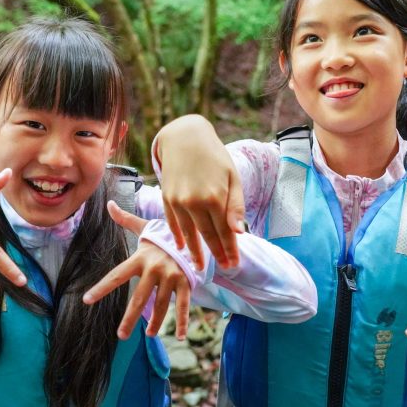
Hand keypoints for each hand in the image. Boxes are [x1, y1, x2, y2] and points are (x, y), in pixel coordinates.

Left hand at [83, 201, 190, 339]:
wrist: (194, 232)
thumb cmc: (164, 235)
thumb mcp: (145, 228)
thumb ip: (125, 219)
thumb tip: (108, 204)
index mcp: (140, 258)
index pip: (117, 275)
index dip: (102, 288)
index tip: (87, 300)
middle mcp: (154, 268)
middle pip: (139, 297)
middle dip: (130, 317)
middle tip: (121, 335)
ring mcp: (171, 276)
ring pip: (161, 304)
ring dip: (156, 322)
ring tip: (149, 335)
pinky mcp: (186, 281)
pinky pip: (184, 304)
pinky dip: (183, 321)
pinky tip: (181, 336)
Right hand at [156, 115, 244, 269]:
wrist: (184, 138)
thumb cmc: (215, 156)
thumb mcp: (232, 176)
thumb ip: (235, 206)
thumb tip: (239, 233)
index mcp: (216, 197)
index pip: (225, 232)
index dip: (230, 249)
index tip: (234, 264)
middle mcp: (195, 202)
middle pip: (208, 236)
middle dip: (217, 254)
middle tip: (223, 268)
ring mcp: (178, 201)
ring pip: (189, 234)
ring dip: (195, 252)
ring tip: (199, 266)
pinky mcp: (166, 198)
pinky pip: (173, 223)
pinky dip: (177, 236)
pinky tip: (182, 247)